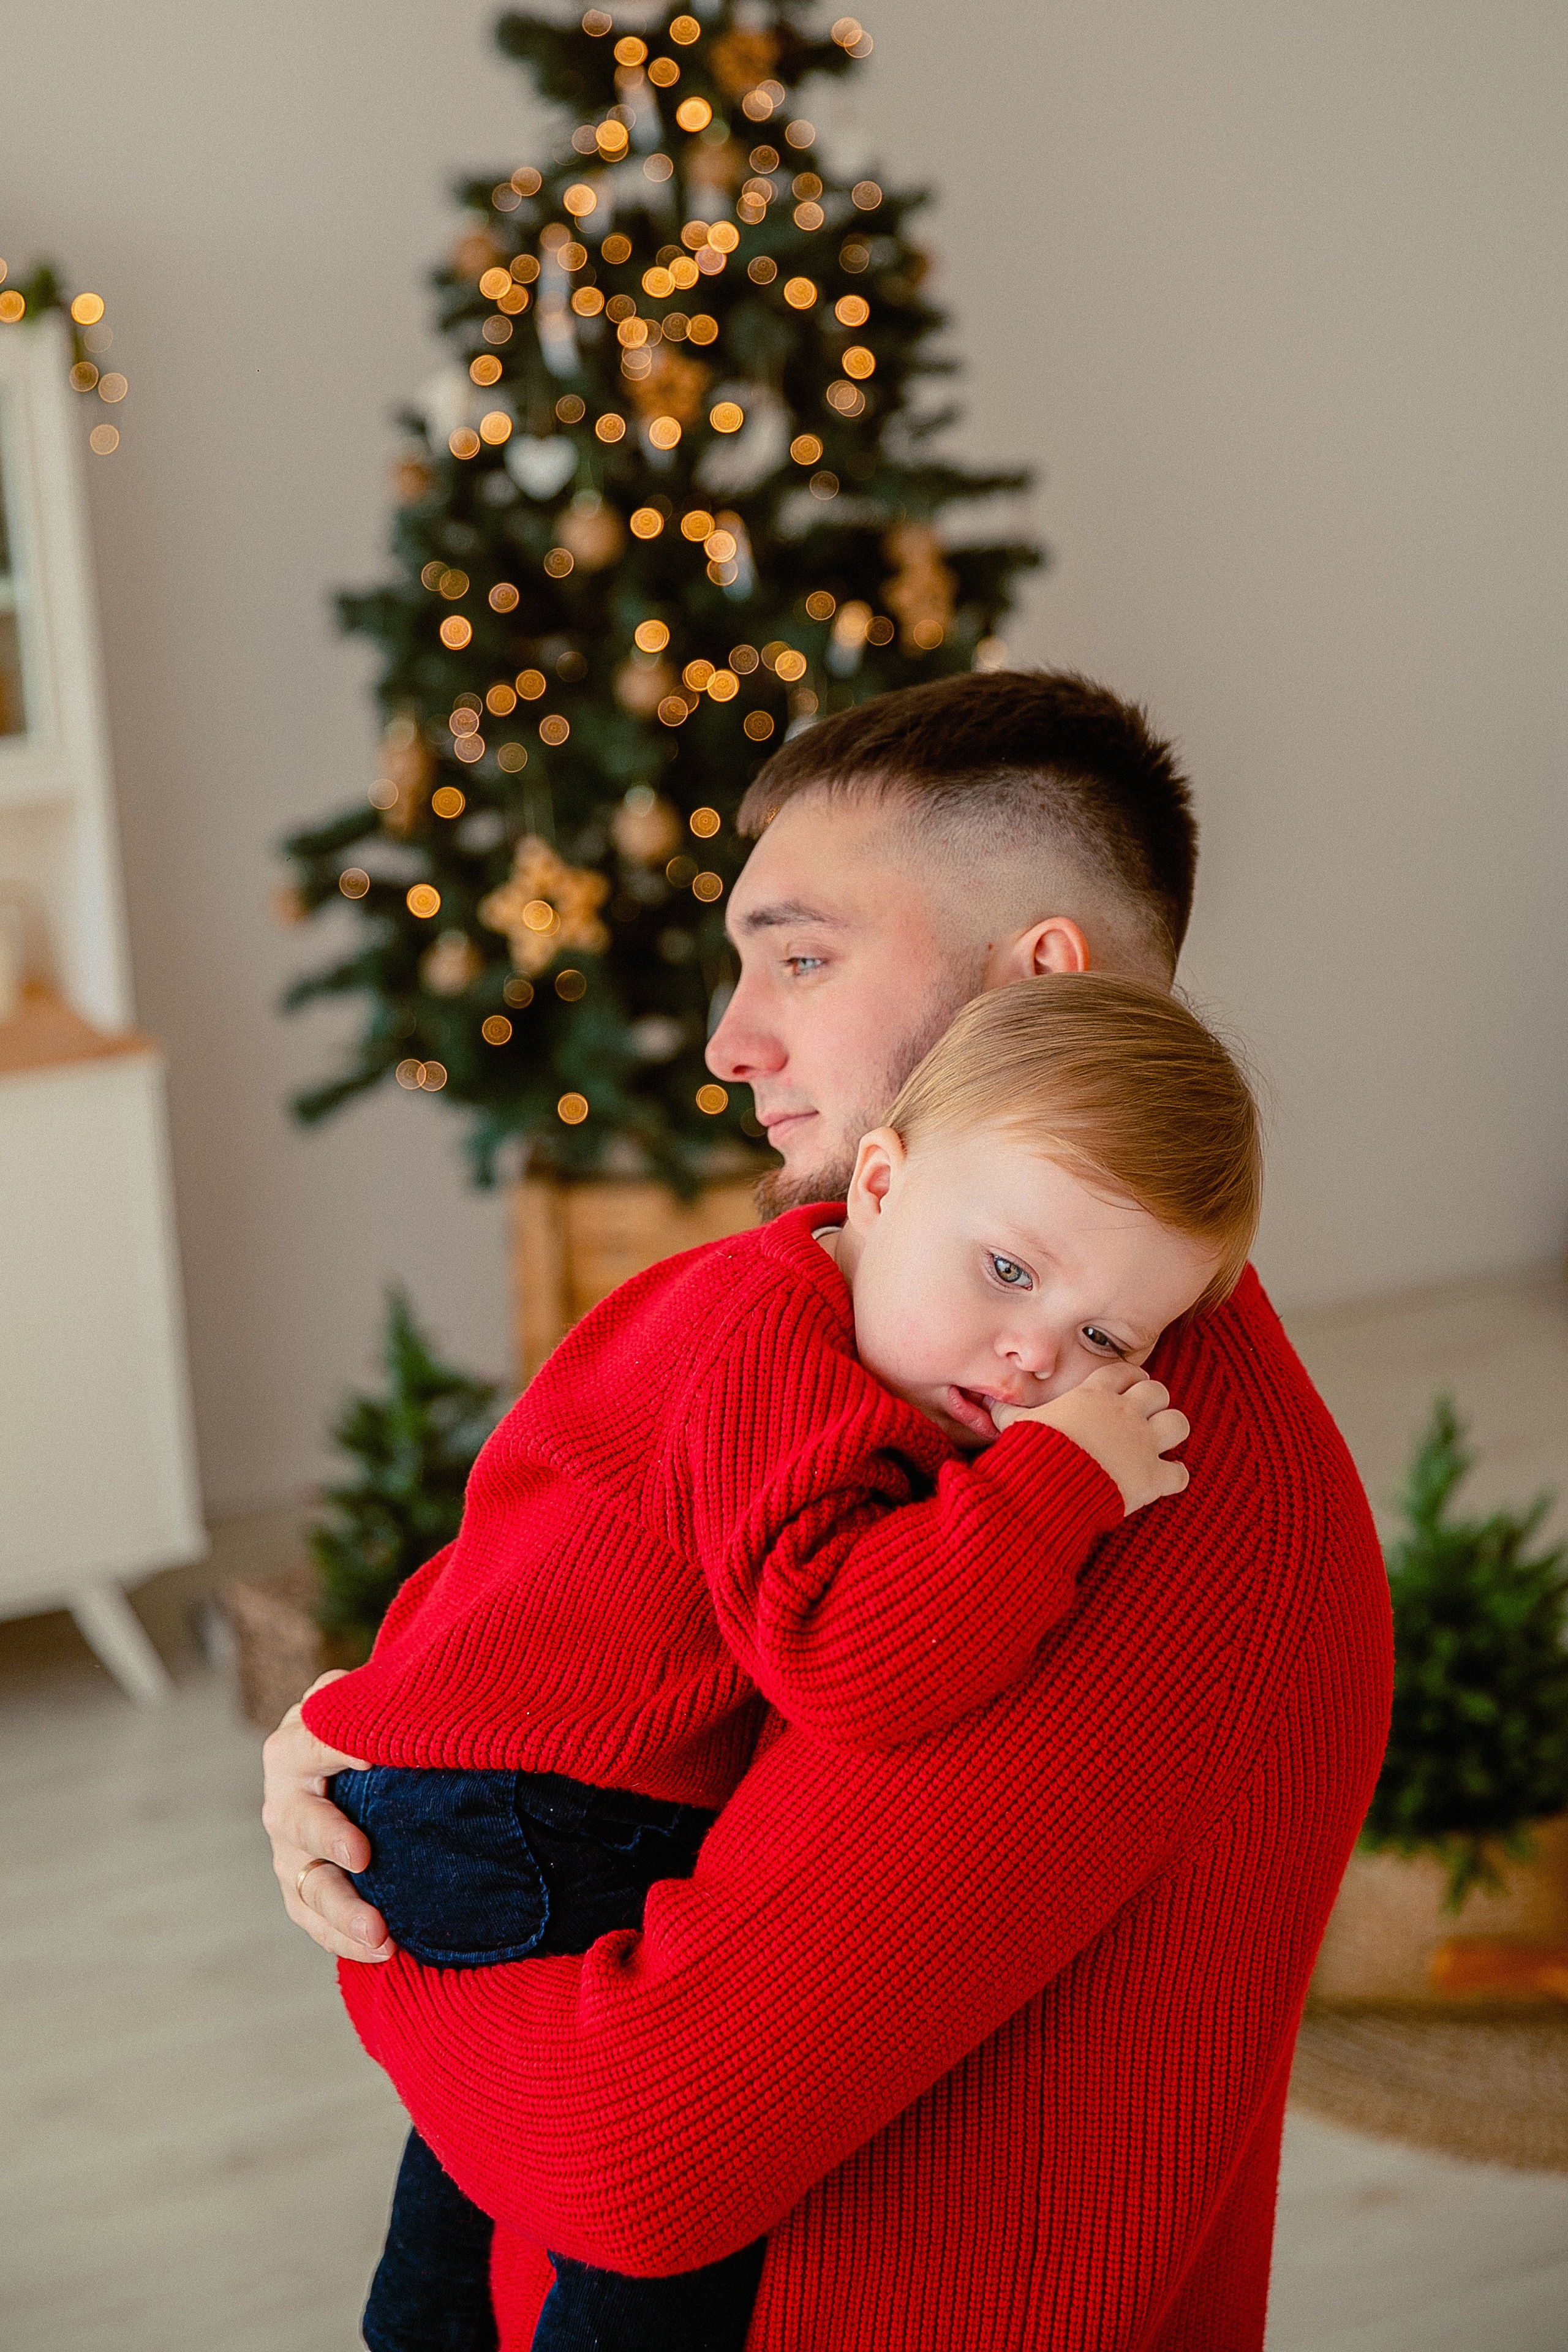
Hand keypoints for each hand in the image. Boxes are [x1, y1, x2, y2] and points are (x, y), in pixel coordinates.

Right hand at [261, 1671, 395, 1962]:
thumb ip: (382, 1702)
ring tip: (381, 1936)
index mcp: (297, 1742)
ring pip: (306, 1884)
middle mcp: (284, 1796)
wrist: (350, 1762)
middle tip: (362, 1857)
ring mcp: (287, 1847)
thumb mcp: (373, 1702)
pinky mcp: (299, 1884)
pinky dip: (344, 1939)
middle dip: (330, 1840)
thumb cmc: (370, 1725)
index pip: (318, 1741)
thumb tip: (423, 1706)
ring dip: (342, 1912)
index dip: (341, 1747)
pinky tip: (383, 1953)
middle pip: (300, 1822)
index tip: (371, 1760)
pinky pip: (314, 1920)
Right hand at [991, 1362, 1190, 1514]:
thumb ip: (1007, 1411)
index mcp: (1094, 1395)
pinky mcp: (1152, 1477)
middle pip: (1158, 1391)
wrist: (1047, 1486)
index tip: (1129, 1384)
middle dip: (1155, 1401)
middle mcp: (1125, 1413)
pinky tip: (1163, 1480)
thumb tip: (987, 1404)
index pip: (1123, 1372)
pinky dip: (1174, 1476)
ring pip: (1179, 1423)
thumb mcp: (1015, 1424)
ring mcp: (1142, 1444)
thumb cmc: (1031, 1451)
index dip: (1129, 1377)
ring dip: (1171, 1432)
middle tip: (1146, 1414)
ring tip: (1161, 1441)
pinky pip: (1179, 1472)